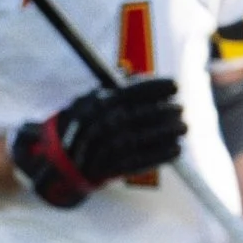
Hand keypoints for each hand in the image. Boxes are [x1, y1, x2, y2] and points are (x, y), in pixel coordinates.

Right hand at [10, 77, 187, 208]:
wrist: (59, 159)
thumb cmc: (82, 124)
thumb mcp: (89, 100)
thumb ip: (113, 88)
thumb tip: (138, 73)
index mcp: (95, 104)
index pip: (130, 92)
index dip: (155, 88)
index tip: (175, 85)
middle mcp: (100, 125)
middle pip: (139, 116)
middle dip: (165, 111)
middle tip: (180, 108)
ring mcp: (105, 148)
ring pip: (142, 139)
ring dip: (167, 133)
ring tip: (183, 127)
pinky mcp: (110, 169)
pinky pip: (140, 161)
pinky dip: (161, 156)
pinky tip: (177, 149)